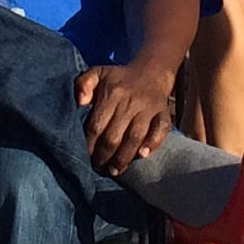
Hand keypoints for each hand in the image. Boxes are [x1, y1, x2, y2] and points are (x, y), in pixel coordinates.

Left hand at [77, 59, 177, 173]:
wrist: (151, 72)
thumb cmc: (118, 79)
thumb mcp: (97, 73)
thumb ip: (83, 84)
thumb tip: (79, 103)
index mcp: (112, 93)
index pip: (96, 125)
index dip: (89, 145)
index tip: (85, 157)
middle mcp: (130, 102)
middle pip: (114, 136)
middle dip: (104, 157)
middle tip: (98, 168)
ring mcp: (149, 108)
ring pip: (135, 138)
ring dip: (124, 158)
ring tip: (114, 170)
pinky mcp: (164, 113)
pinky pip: (161, 131)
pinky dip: (153, 144)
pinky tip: (142, 156)